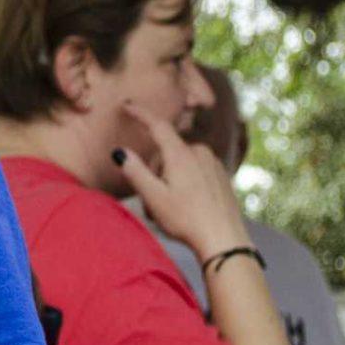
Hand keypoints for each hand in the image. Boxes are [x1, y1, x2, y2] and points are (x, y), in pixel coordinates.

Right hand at [112, 101, 247, 258]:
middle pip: (166, 151)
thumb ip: (135, 171)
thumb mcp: (153, 198)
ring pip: (180, 162)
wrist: (224, 240)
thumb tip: (120, 152)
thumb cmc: (186, 220)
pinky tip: (186, 205)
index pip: (158, 125)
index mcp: (181, 155)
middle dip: (154, 170)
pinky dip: (184, 182)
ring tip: (167, 208)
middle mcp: (199, 153)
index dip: (140, 114)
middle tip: (150, 201)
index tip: (127, 105)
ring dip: (168, 178)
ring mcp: (213, 163)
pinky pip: (195, 170)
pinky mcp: (221, 175)